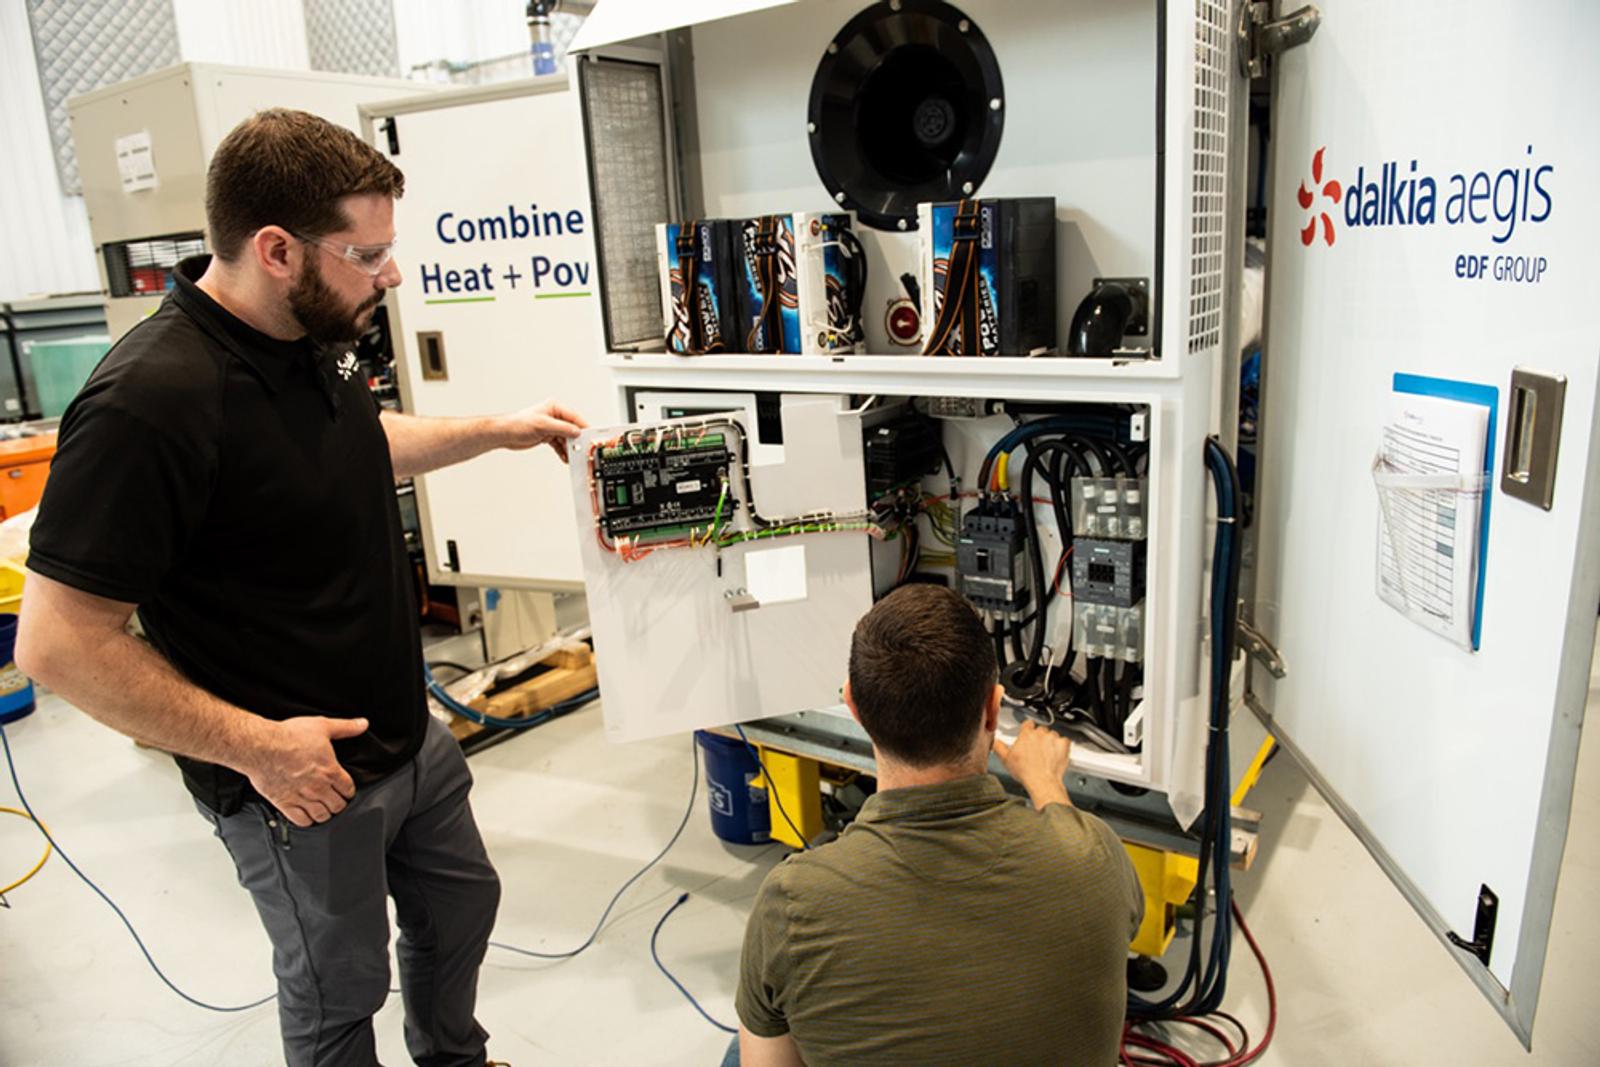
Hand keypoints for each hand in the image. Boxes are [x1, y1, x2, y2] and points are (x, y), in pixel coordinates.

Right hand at [242, 716, 367, 827]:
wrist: (261, 746)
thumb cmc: (288, 736)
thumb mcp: (322, 726)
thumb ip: (345, 727)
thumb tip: (362, 724)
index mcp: (330, 771)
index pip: (348, 789)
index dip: (348, 790)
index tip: (345, 790)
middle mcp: (318, 787)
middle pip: (337, 806)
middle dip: (338, 803)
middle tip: (335, 800)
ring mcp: (301, 797)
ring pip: (321, 816)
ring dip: (324, 813)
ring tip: (323, 808)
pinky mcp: (284, 803)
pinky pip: (301, 821)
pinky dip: (307, 821)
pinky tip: (306, 814)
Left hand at [499, 399, 587, 462]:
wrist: (505, 434)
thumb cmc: (518, 424)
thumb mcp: (542, 425)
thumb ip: (561, 428)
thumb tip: (575, 432)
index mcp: (554, 408)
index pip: (573, 417)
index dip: (582, 426)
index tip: (590, 435)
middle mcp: (554, 416)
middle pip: (571, 429)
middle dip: (576, 440)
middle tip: (581, 449)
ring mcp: (551, 427)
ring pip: (566, 438)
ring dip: (569, 448)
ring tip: (573, 456)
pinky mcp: (547, 436)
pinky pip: (559, 445)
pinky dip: (562, 451)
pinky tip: (565, 457)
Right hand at [992, 720, 1072, 808]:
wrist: (1042, 781)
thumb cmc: (1025, 772)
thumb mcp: (1006, 759)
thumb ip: (999, 747)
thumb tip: (995, 742)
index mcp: (1026, 734)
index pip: (1027, 723)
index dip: (1028, 729)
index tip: (1028, 735)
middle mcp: (1040, 733)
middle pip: (1041, 729)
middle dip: (1039, 737)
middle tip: (1036, 749)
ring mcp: (1053, 738)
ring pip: (1053, 734)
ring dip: (1050, 741)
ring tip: (1047, 754)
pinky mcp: (1064, 744)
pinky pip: (1064, 741)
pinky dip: (1062, 746)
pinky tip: (1057, 754)